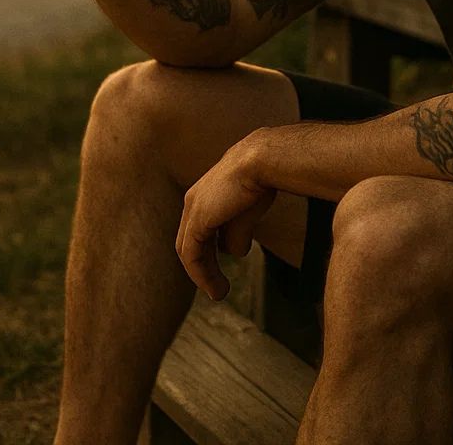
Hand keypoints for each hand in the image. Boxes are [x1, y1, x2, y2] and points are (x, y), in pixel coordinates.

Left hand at [176, 137, 277, 301]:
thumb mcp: (248, 210)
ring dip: (203, 275)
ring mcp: (193, 210)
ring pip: (190, 251)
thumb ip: (237, 232)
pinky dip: (201, 274)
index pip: (199, 229)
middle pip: (192, 241)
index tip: (220, 270)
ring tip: (219, 293)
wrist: (262, 160)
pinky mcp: (197, 220)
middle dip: (204, 266)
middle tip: (217, 287)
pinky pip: (192, 255)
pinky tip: (215, 286)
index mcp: (205, 194)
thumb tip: (235, 253)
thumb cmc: (261, 177)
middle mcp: (194, 201)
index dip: (208, 252)